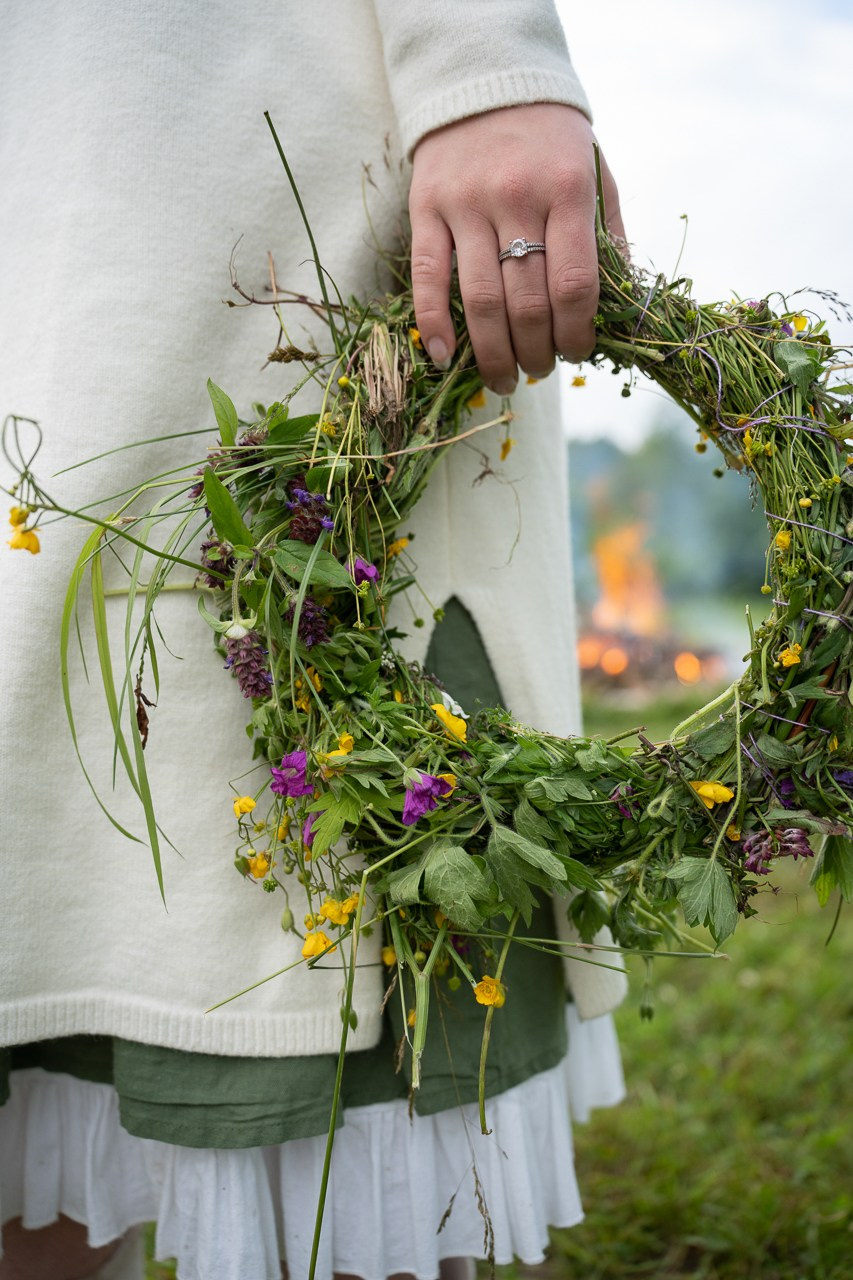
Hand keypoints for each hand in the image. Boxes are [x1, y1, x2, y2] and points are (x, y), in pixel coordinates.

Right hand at [409, 103, 623, 392]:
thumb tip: (620, 306)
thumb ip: (609, 236)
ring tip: (504, 380)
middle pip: (527, 302)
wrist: (486, 78)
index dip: (576, 334)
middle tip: (540, 371)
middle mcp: (517, 197)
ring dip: (494, 353)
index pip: (574, 285)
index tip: (576, 354)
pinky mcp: (426, 208)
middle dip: (537, 352)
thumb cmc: (550, 139)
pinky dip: (434, 323)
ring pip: (481, 300)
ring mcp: (467, 204)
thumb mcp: (596, 173)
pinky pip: (428, 276)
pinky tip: (445, 356)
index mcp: (568, 190)